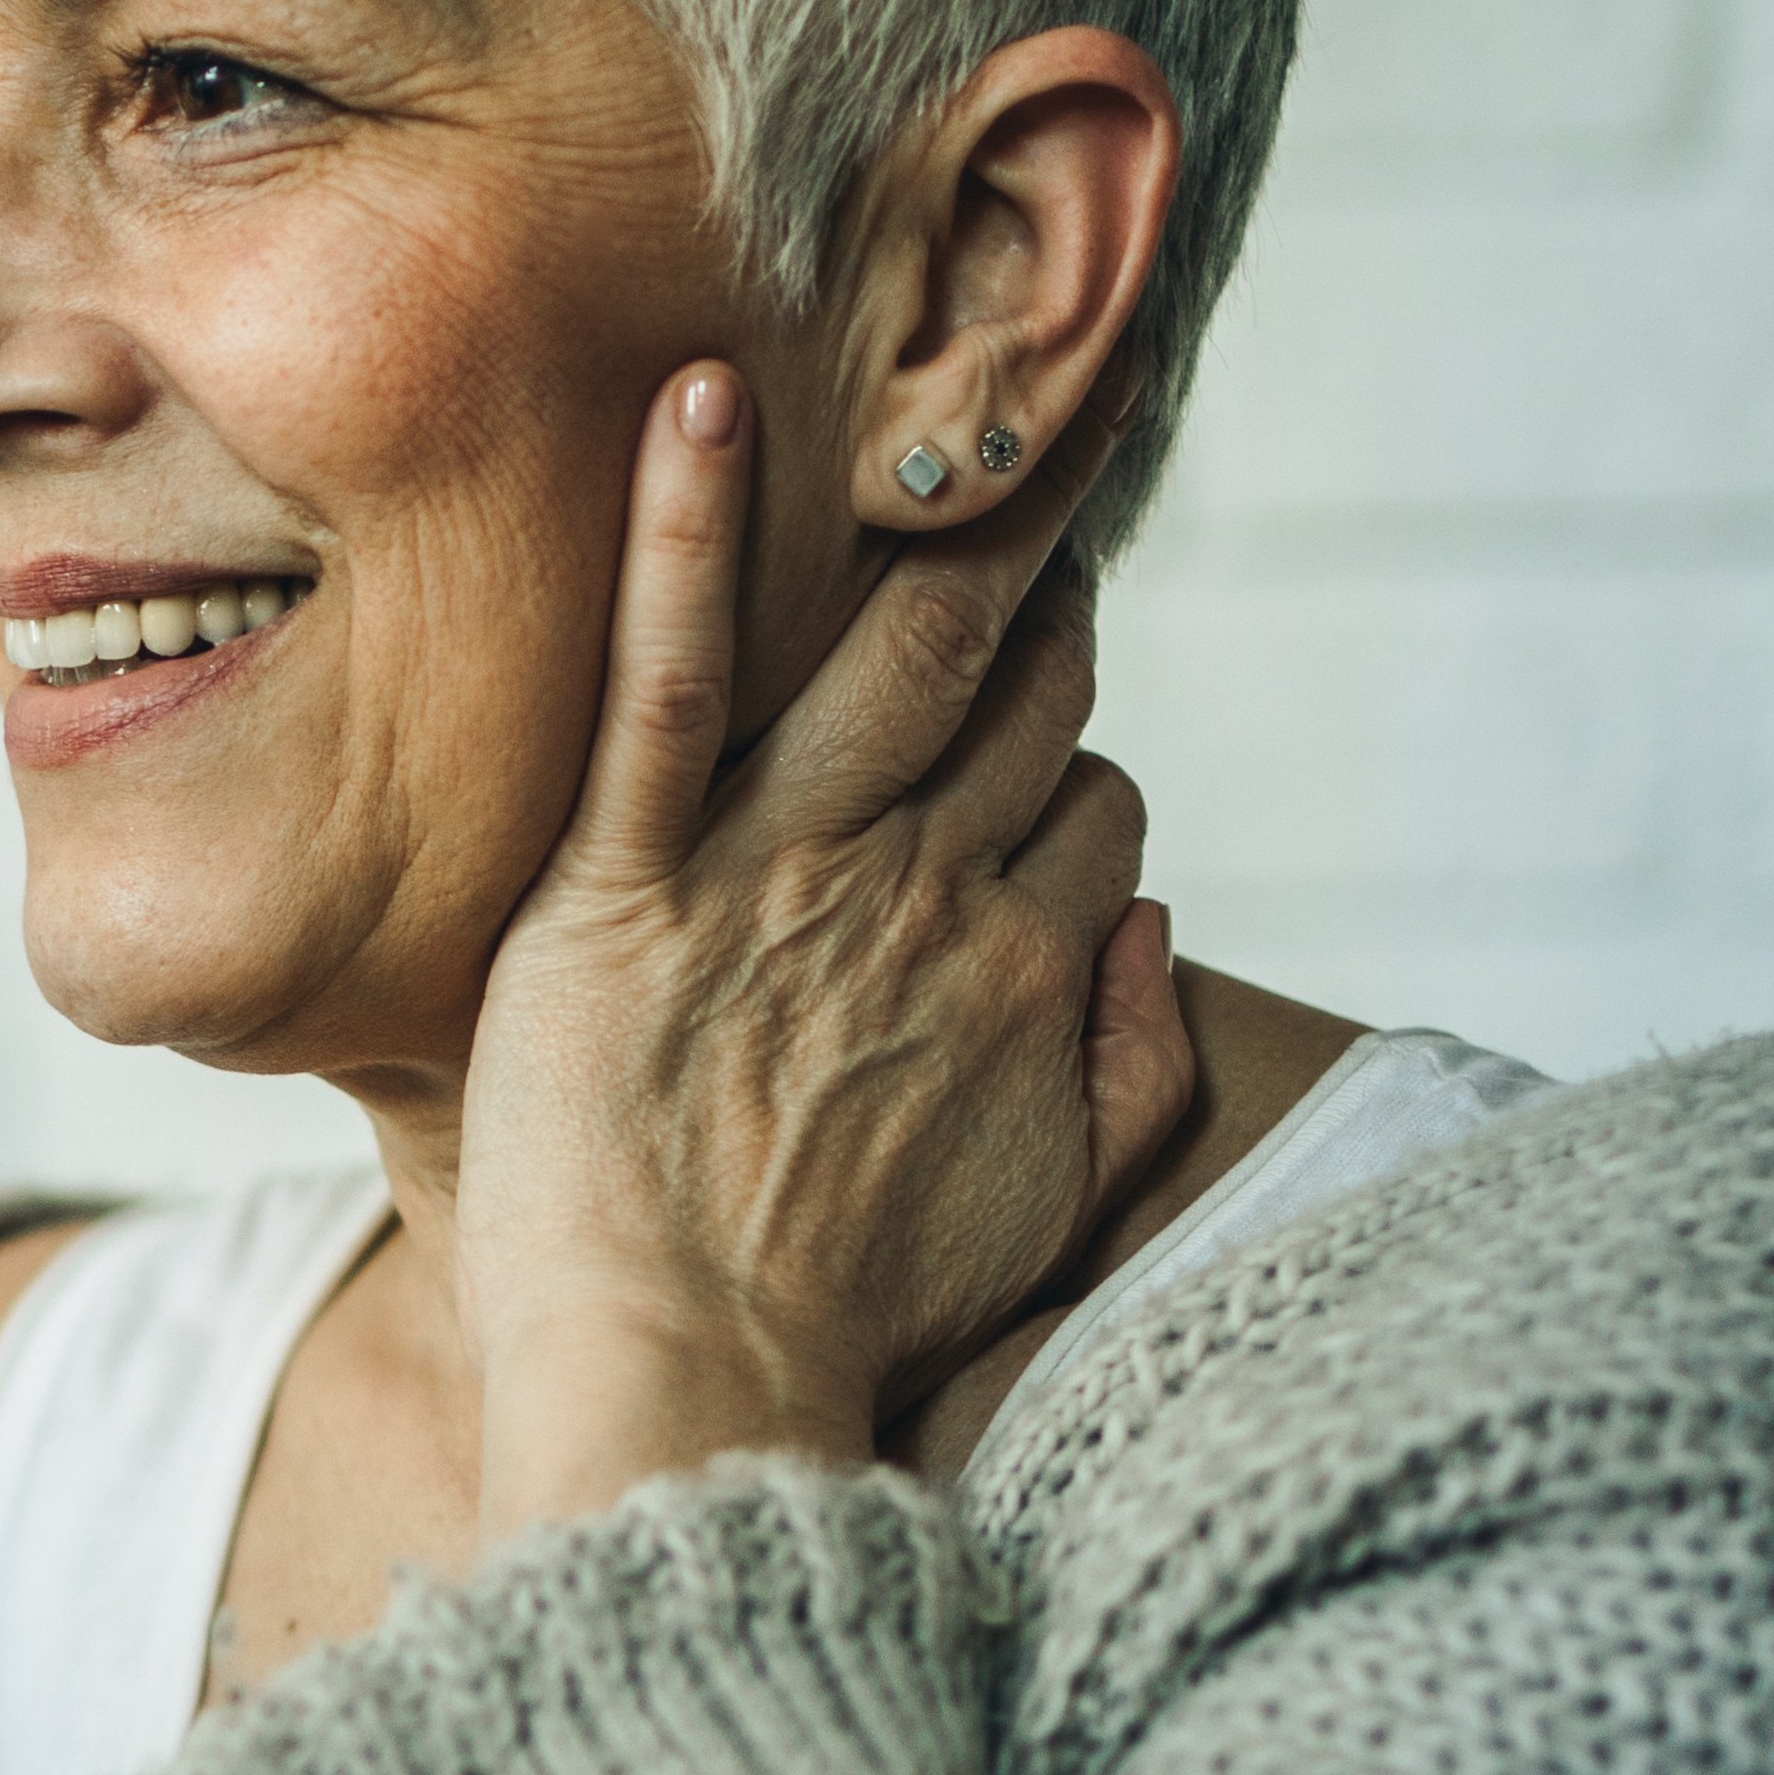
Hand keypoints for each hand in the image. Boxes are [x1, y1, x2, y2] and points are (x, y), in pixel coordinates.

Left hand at [453, 363, 1194, 1538]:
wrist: (692, 1379)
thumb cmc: (851, 1324)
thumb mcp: (1054, 1212)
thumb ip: (1131, 1066)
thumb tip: (1146, 920)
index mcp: (1027, 968)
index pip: (1096, 802)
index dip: (1074, 764)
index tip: (1036, 743)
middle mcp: (925, 892)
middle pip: (1014, 697)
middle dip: (1029, 596)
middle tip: (1007, 501)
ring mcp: (778, 873)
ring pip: (891, 655)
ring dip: (920, 525)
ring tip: (921, 416)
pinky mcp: (627, 879)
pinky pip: (664, 678)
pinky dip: (679, 529)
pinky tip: (691, 395)